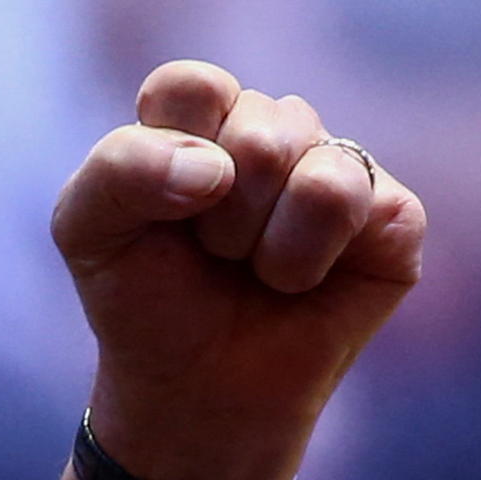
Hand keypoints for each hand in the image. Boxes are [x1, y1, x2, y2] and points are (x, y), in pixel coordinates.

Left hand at [54, 62, 425, 479]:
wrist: (193, 393)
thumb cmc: (146, 304)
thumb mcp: (88, 232)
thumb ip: (116, 170)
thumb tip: (217, 170)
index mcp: (203, 115)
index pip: (191, 86)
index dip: (170, 154)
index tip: (160, 209)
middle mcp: (276, 128)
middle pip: (257, 135)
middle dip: (218, 219)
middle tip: (211, 256)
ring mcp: (339, 165)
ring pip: (318, 176)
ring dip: (266, 247)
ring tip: (254, 272)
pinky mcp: (392, 215)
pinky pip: (363, 209)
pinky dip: (311, 265)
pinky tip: (302, 283)